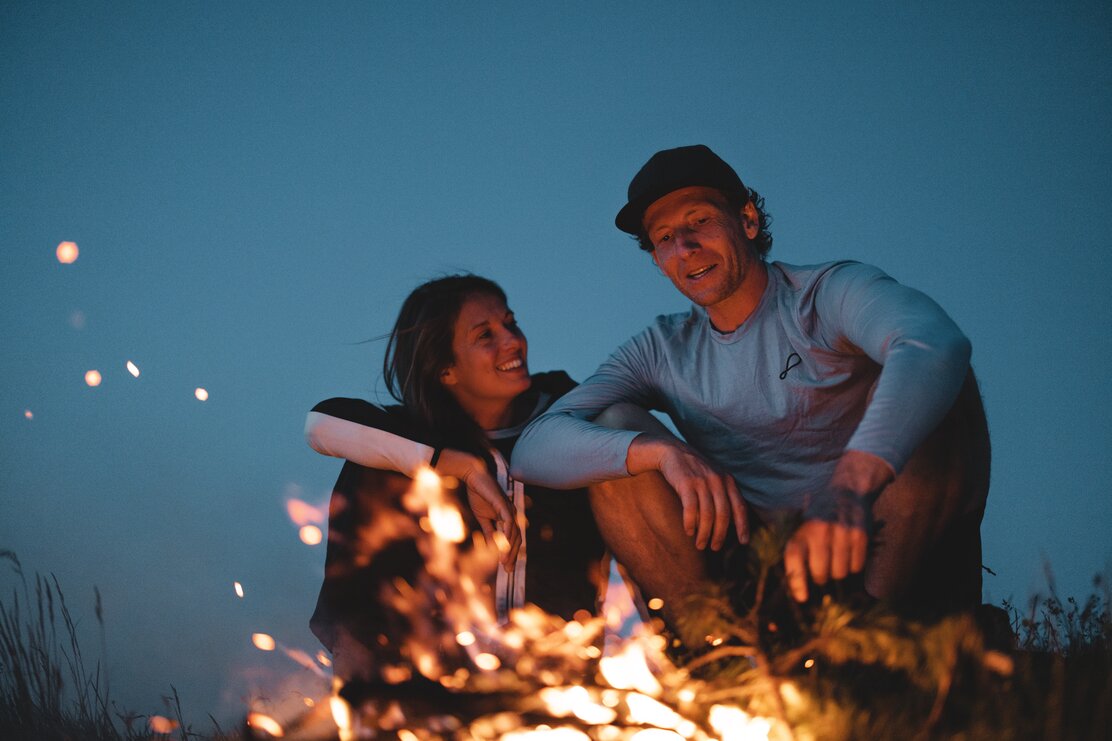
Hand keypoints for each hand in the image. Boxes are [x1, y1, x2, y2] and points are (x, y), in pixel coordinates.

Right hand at [434, 449, 521, 568]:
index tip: (506, 568)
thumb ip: (488, 532)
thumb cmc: (479, 495)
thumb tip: (490, 546)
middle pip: (516, 539)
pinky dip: (507, 533)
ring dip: (509, 548)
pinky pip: (508, 521)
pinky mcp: (503, 504)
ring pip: (514, 532)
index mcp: (507, 518)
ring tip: (504, 561)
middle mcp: (512, 514)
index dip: (510, 554)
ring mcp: (509, 509)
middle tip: (507, 569)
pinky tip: (505, 543)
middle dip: (512, 555)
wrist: (473, 478)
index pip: (513, 539)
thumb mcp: (483, 518)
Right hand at [627, 435, 747, 549]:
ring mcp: (702, 482)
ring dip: (704, 533)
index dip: (743, 526)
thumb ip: (725, 495)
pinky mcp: (686, 483)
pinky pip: (691, 509)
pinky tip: (689, 531)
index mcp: (728, 480)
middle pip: (723, 514)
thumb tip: (732, 522)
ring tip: (700, 544)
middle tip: (715, 547)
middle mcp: (717, 481)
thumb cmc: (695, 470)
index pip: (740, 507)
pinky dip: (690, 523)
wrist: (673, 451)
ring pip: (707, 514)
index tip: (743, 542)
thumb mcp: (715, 478)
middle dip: (720, 534)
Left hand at [783, 450, 893, 601]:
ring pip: (840, 573)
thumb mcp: (803, 529)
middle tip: (823, 572)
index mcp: (801, 529)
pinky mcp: (860, 535)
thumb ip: (798, 552)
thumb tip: (797, 589)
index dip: (797, 582)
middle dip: (821, 578)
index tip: (802, 598)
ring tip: (837, 557)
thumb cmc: (820, 518)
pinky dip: (854, 565)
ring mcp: (841, 533)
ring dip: (839, 571)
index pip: (794, 559)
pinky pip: (857, 566)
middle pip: (820, 573)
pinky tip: (850, 552)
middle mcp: (819, 530)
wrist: (847, 491)